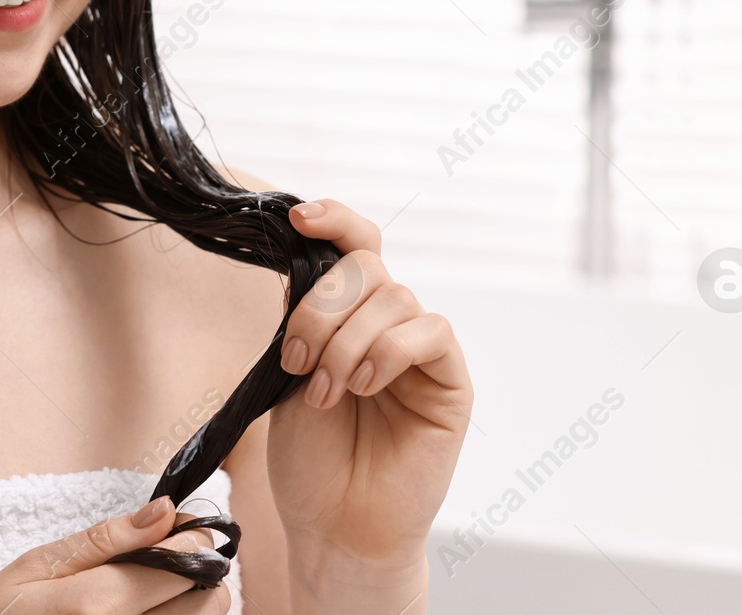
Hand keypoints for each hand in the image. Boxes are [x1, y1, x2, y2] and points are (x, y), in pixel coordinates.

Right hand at [0, 496, 232, 613]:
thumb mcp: (37, 566)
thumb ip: (106, 540)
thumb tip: (164, 511)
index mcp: (97, 607)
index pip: (186, 566)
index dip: (195, 539)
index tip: (182, 526)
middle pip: (210, 605)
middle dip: (199, 574)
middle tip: (166, 559)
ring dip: (188, 603)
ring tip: (149, 590)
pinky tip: (143, 611)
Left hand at [268, 199, 471, 576]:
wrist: (334, 522)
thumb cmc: (311, 456)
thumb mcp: (291, 371)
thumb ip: (304, 314)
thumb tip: (307, 257)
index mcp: (346, 313)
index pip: (353, 244)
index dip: (332, 219)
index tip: (297, 218)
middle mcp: (385, 322)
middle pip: (365, 267)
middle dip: (321, 308)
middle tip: (298, 362)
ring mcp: (420, 350)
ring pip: (393, 298)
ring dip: (347, 342)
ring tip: (328, 392)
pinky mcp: (450, 380)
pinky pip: (430, 331)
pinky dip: (389, 351)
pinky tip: (366, 386)